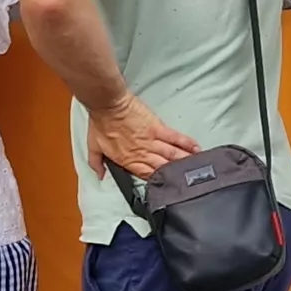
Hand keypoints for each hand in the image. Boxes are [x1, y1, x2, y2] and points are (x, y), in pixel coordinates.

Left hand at [88, 94, 202, 178]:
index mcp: (128, 160)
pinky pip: (174, 137)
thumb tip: (99, 175)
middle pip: (162, 167)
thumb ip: (96, 163)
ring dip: (184, 162)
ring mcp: (151, 140)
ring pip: (171, 155)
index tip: (167, 185)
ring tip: (196, 168)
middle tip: (188, 179)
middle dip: (175, 175)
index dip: (157, 182)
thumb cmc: (101, 123)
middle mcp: (142, 153)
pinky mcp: (157, 127)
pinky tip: (196, 148)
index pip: (145, 175)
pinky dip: (186, 143)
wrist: (107, 104)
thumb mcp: (93, 146)